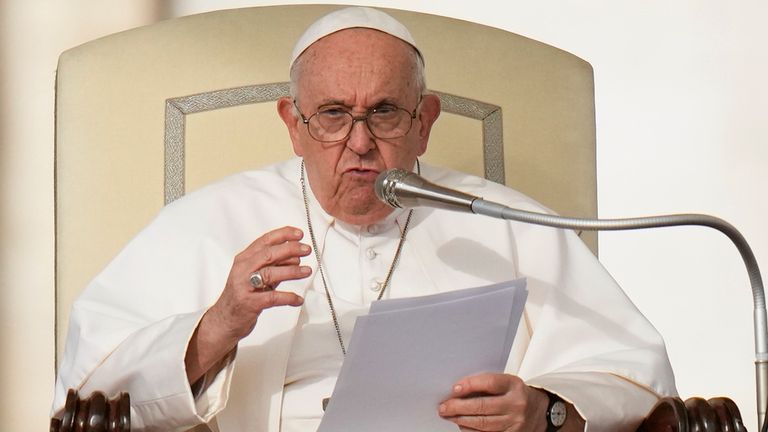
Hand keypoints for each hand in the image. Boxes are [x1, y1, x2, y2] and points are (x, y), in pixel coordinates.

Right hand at [207, 226, 311, 340]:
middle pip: (268, 254)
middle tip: (306, 249)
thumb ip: (274, 265)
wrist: (225, 319)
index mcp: (244, 259)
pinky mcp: (250, 303)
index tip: (299, 234)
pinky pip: (272, 297)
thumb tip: (296, 257)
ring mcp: (245, 286)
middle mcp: (243, 270)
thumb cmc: (243, 295)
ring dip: (292, 271)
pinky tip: (298, 299)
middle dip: (290, 249)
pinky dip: (288, 298)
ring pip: (270, 273)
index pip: (265, 241)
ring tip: (306, 271)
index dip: (283, 235)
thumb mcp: (257, 275)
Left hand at [438, 373, 548, 431]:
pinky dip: (472, 431)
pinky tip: (462, 426)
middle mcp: (516, 404)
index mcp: (514, 385)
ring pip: (483, 423)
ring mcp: (515, 422)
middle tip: (443, 407)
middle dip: (459, 407)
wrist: (541, 412)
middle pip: (483, 406)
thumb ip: (486, 384)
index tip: (454, 389)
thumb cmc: (516, 395)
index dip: (470, 385)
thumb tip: (458, 390)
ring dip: (462, 420)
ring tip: (448, 416)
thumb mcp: (507, 383)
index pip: (489, 383)